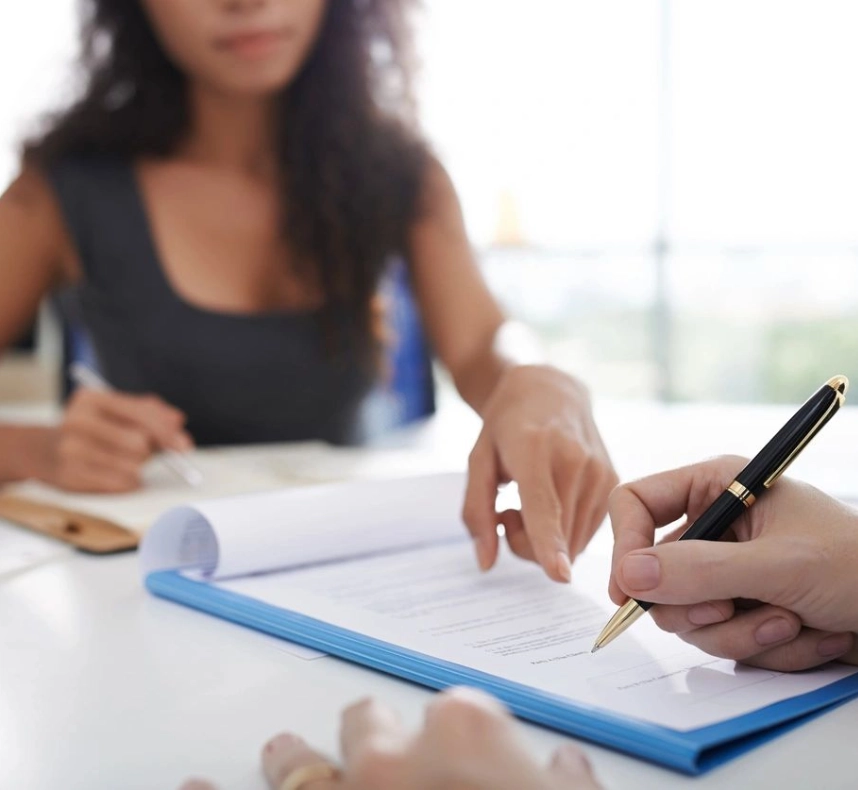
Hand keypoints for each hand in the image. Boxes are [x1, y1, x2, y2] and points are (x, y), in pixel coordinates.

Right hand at [32, 388, 192, 491]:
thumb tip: (177, 421)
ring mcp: (70, 450)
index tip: (184, 445)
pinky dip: (128, 482)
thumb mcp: (118, 411)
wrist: (45, 451)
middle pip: (139, 443)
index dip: (167, 432)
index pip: (141, 415)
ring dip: (138, 467)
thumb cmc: (94, 429)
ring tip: (122, 460)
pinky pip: (121, 484)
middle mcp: (76, 421)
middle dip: (150, 450)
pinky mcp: (70, 477)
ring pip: (132, 466)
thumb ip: (151, 412)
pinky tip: (114, 473)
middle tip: (147, 452)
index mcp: (90, 398)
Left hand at [178, 688, 601, 789]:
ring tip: (281, 754)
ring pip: (299, 762)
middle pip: (369, 724)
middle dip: (375, 735)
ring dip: (291, 758)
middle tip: (378, 756)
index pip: (459, 714)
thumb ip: (567, 787)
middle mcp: (389, 758)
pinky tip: (190, 788)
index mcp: (465, 736)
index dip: (467, 742)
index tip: (471, 767)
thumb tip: (563, 770)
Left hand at [463, 365, 617, 581]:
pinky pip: (586, 534)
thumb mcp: (477, 461)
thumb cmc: (507, 426)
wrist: (551, 391)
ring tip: (532, 501)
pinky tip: (554, 501)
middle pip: (554, 539)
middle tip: (509, 511)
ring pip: (573, 545)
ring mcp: (601, 472)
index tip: (560, 575)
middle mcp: (577, 461)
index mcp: (535, 450)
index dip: (549, 544)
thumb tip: (486, 563)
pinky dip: (565, 531)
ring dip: (546, 540)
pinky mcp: (615, 483)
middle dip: (524, 543)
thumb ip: (477, 512)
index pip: (543, 507)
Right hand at [609, 455, 857, 670]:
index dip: (625, 543)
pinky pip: (720, 639)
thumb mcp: (779, 565)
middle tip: (732, 608)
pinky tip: (805, 633)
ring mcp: (727, 572)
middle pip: (656, 571)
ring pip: (687, 615)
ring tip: (791, 621)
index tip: (629, 589)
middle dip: (700, 603)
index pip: (636, 503)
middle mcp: (716, 527)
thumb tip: (629, 576)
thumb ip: (702, 570)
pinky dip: (763, 646)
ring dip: (741, 631)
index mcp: (719, 487)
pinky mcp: (742, 609)